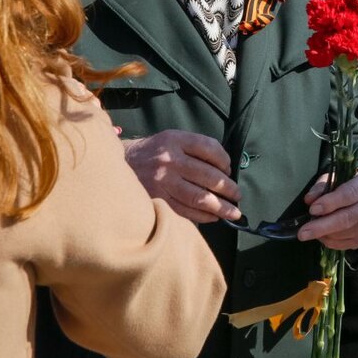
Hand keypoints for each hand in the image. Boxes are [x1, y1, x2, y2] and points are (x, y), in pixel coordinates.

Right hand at [123, 131, 240, 223]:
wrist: (119, 165)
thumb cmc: (154, 153)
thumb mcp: (172, 140)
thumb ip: (196, 149)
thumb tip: (225, 170)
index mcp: (175, 140)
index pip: (210, 148)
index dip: (225, 161)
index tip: (230, 171)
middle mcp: (169, 159)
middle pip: (208, 175)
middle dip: (228, 188)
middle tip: (238, 196)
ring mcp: (162, 181)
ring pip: (198, 197)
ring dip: (220, 206)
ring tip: (233, 212)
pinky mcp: (156, 199)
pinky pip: (185, 210)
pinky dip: (202, 216)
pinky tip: (213, 217)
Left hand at [299, 169, 357, 249]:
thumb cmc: (349, 185)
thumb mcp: (336, 179)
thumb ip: (321, 187)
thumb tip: (309, 200)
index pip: (348, 195)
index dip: (330, 203)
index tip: (312, 209)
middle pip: (346, 219)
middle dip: (322, 227)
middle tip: (302, 233)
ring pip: (342, 234)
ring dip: (322, 233)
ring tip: (309, 229)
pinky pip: (342, 244)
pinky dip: (327, 240)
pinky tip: (321, 234)